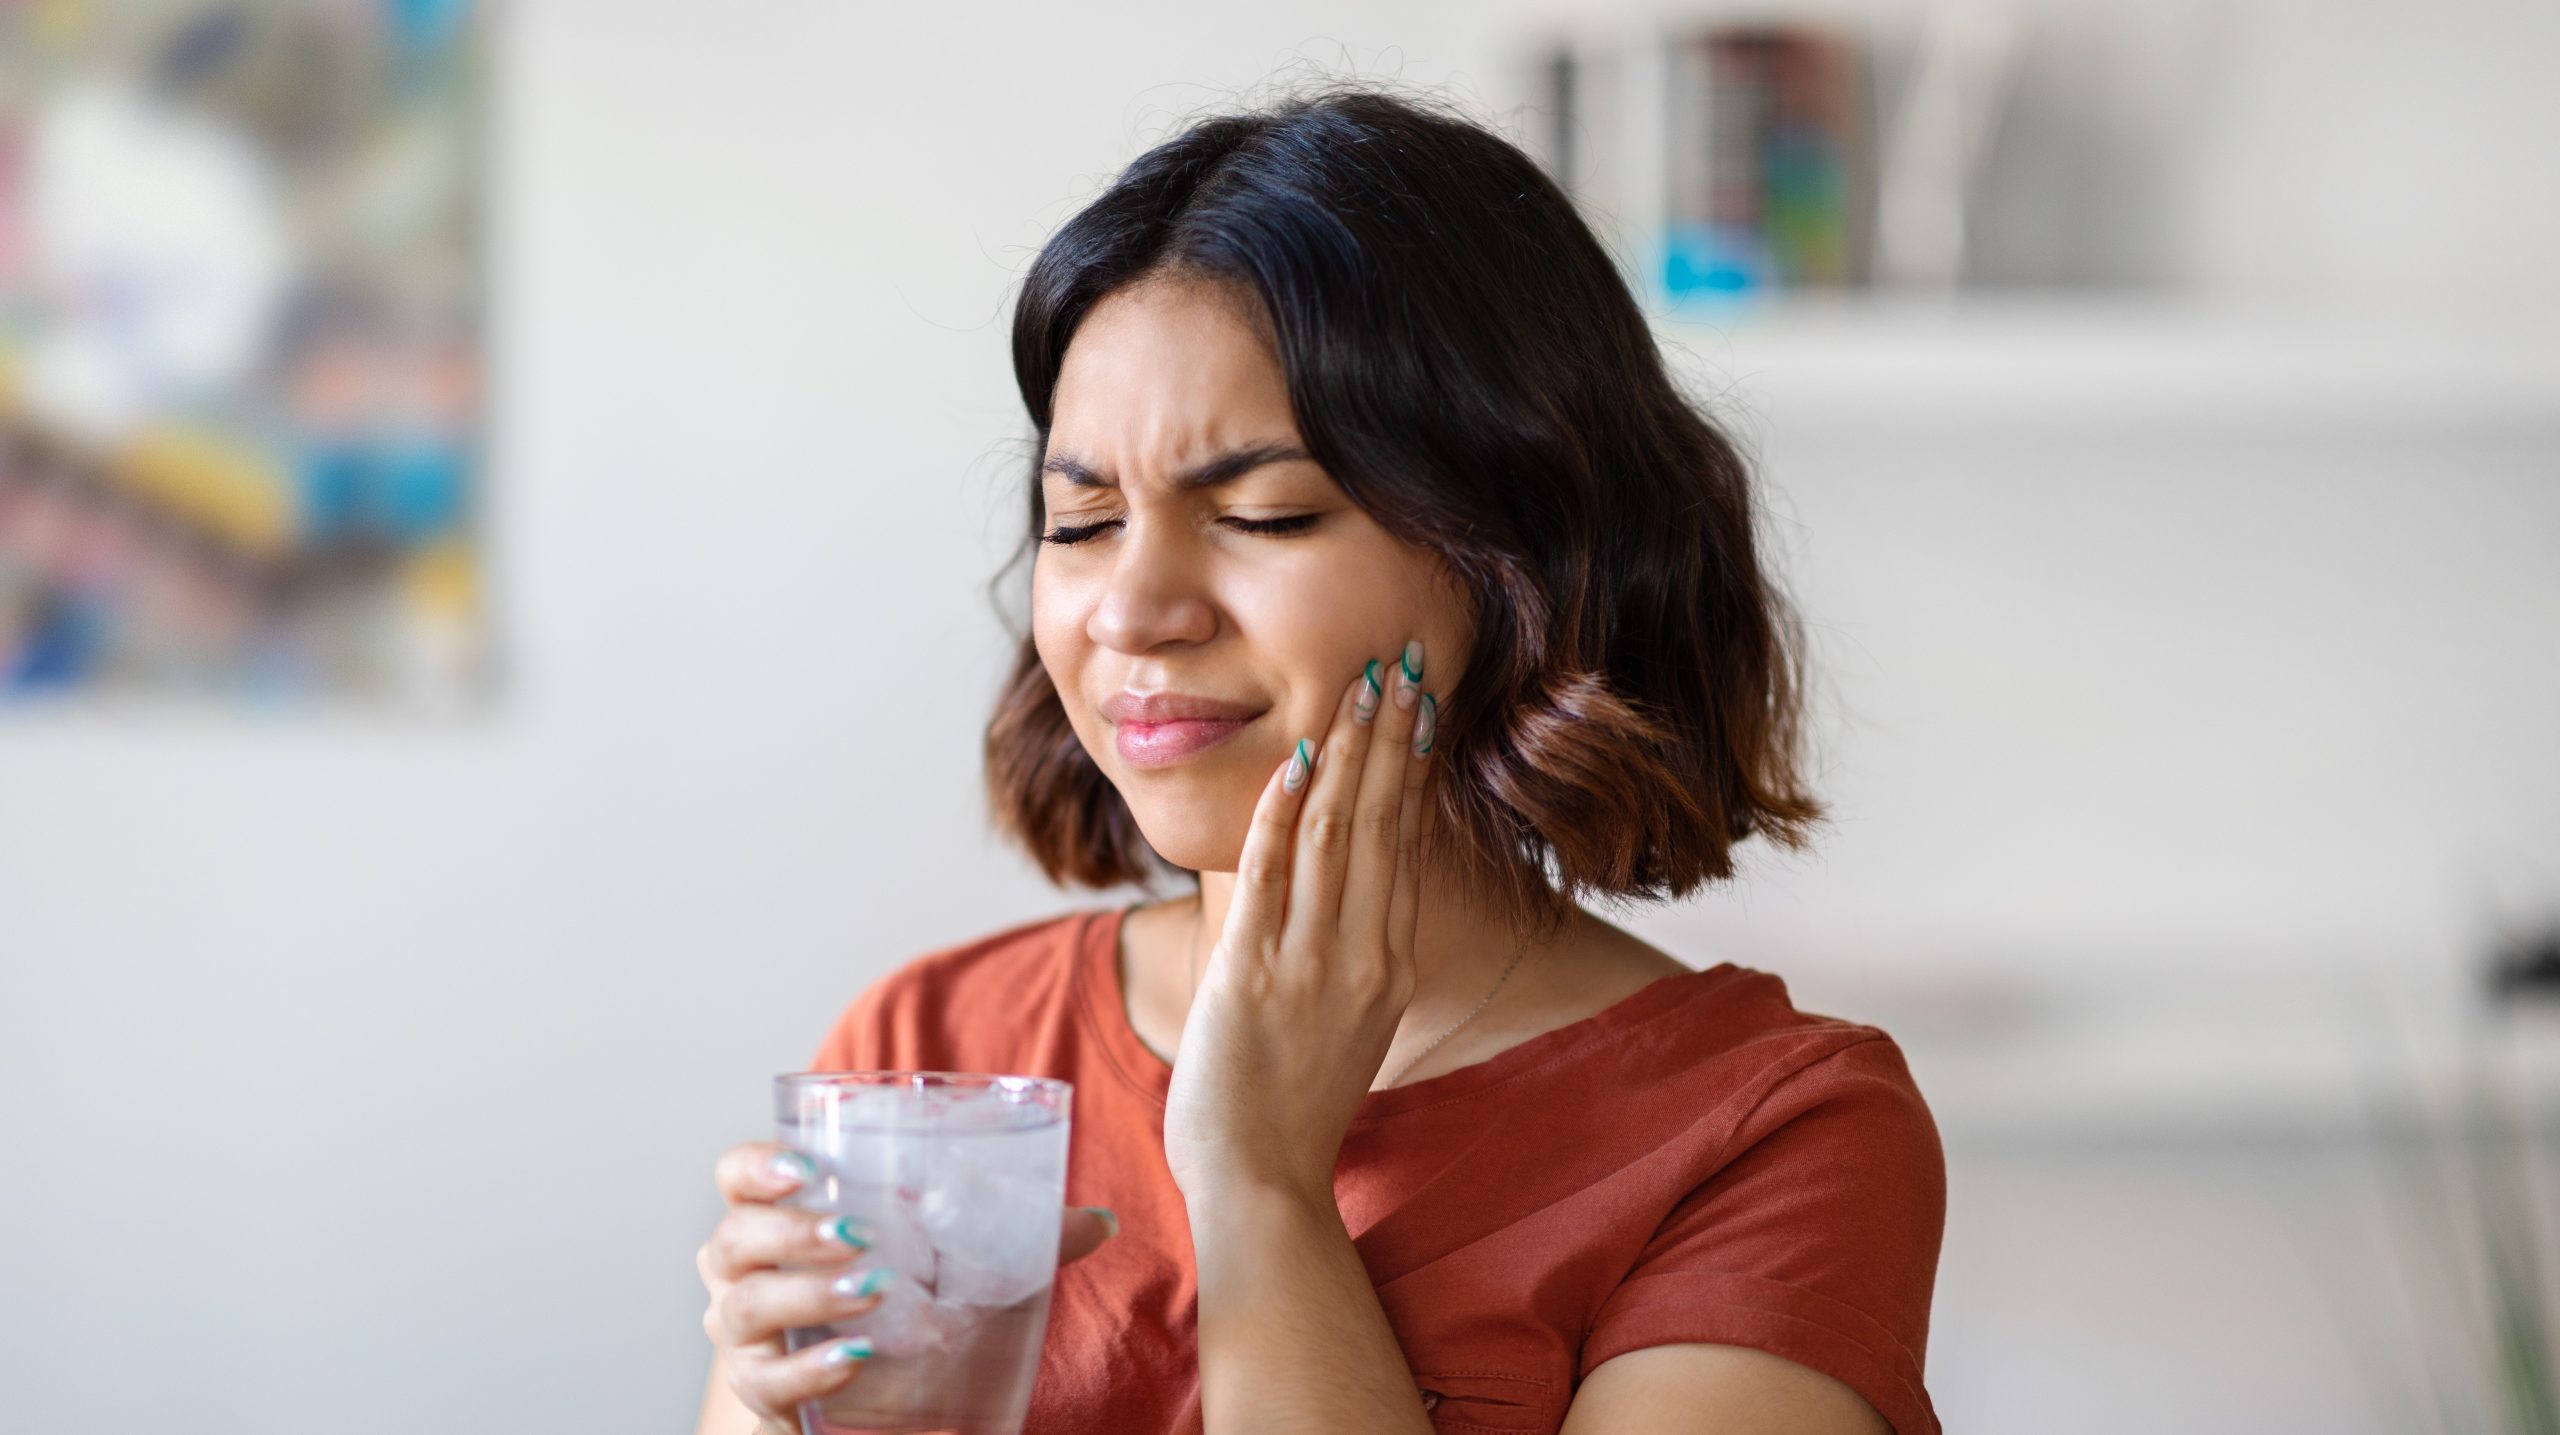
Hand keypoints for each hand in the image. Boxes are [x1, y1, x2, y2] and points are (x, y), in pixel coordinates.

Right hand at [696, 1140, 1119, 1430]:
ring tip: (871, 1291)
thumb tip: (1101, 1222)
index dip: (757, 1166)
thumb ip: (1017, 1235)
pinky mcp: (764, 1393)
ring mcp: (748, 1337)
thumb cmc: (902, 1299)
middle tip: (857, 1234)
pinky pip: (768, 1383)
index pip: (736, 1176)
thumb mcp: (953, 1258)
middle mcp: (744, 1272)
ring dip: (807, 1296)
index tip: (806, 1165)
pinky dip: (810, 1369)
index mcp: (780, 1215)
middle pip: (733, 1240)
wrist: (875, 1392)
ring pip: (745, 1309)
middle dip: (790, 1232)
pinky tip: (856, 1359)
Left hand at [1162, 639, 1436, 1203]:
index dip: (1411, 768)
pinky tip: (1295, 758)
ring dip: (1348, 751)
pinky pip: (1271, 876)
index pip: (1403, 844)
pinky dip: (1283, 811)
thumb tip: (1346, 898)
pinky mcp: (1252, 975)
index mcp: (1388, 965)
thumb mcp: (1344, 1024)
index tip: (1419, 705)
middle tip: (1399, 661)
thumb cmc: (1290, 1109)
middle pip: (1380, 822)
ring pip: (1335, 834)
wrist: (1261, 1183)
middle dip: (1390, 734)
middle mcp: (1362, 956)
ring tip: (1359, 684)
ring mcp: (1309, 964)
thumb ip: (1349, 956)